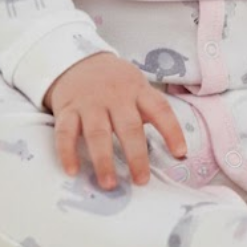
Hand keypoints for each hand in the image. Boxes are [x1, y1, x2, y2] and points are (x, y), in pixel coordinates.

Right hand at [43, 52, 186, 186]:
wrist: (79, 61)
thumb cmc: (116, 82)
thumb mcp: (137, 87)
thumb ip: (150, 111)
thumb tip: (173, 148)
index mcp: (138, 90)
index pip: (160, 109)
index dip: (172, 131)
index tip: (180, 153)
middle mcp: (115, 96)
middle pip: (129, 126)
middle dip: (136, 155)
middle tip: (141, 181)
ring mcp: (90, 103)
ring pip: (97, 133)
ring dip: (103, 160)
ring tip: (109, 184)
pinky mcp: (67, 109)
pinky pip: (66, 132)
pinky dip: (67, 152)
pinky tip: (72, 171)